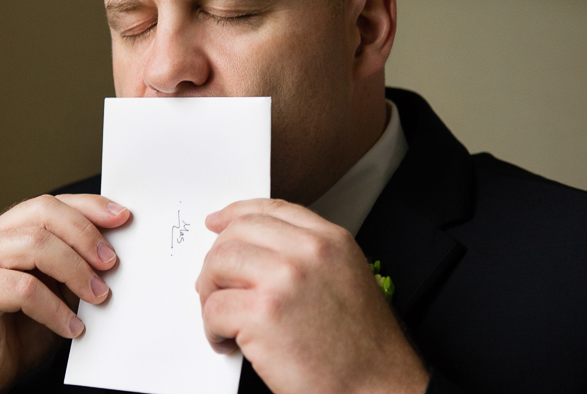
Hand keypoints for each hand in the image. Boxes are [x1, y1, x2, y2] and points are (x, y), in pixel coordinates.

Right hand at [0, 194, 130, 393]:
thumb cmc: (16, 334)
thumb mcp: (57, 293)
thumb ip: (75, 267)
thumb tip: (112, 251)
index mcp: (7, 231)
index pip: (51, 204)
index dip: (88, 207)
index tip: (122, 218)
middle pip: (43, 213)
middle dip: (84, 235)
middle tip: (111, 263)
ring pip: (35, 244)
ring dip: (75, 270)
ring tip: (98, 297)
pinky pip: (23, 288)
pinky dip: (55, 308)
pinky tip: (71, 326)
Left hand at [196, 199, 427, 393]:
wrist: (377, 388)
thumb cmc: (359, 347)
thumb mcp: (345, 277)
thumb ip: (304, 254)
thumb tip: (251, 248)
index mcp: (330, 240)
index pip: (269, 210)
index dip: (234, 214)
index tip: (216, 223)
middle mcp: (308, 252)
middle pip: (236, 234)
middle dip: (217, 262)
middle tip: (215, 290)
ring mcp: (284, 280)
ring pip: (217, 264)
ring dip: (209, 293)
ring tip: (222, 319)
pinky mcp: (262, 314)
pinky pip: (213, 308)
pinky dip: (211, 329)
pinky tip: (226, 342)